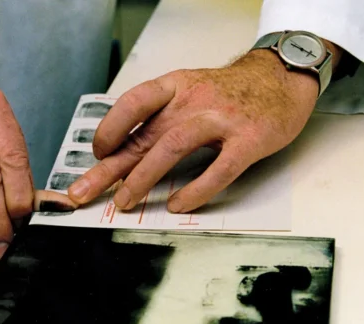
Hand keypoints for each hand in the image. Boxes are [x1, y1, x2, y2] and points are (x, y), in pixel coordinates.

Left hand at [67, 48, 331, 212]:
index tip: (97, 154)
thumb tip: (116, 156)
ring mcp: (221, 119)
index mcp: (174, 87)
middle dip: (108, 169)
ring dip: (143, 178)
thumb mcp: (187, 94)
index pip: (132, 104)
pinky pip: (219, 169)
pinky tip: (178, 205)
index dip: (109, 129)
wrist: (281, 78)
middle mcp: (194, 100)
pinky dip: (196, 190)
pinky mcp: (248, 140)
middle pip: (144, 136)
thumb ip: (157, 121)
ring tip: (125, 202)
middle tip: (82, 195)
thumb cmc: (227, 93)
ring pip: (172, 147)